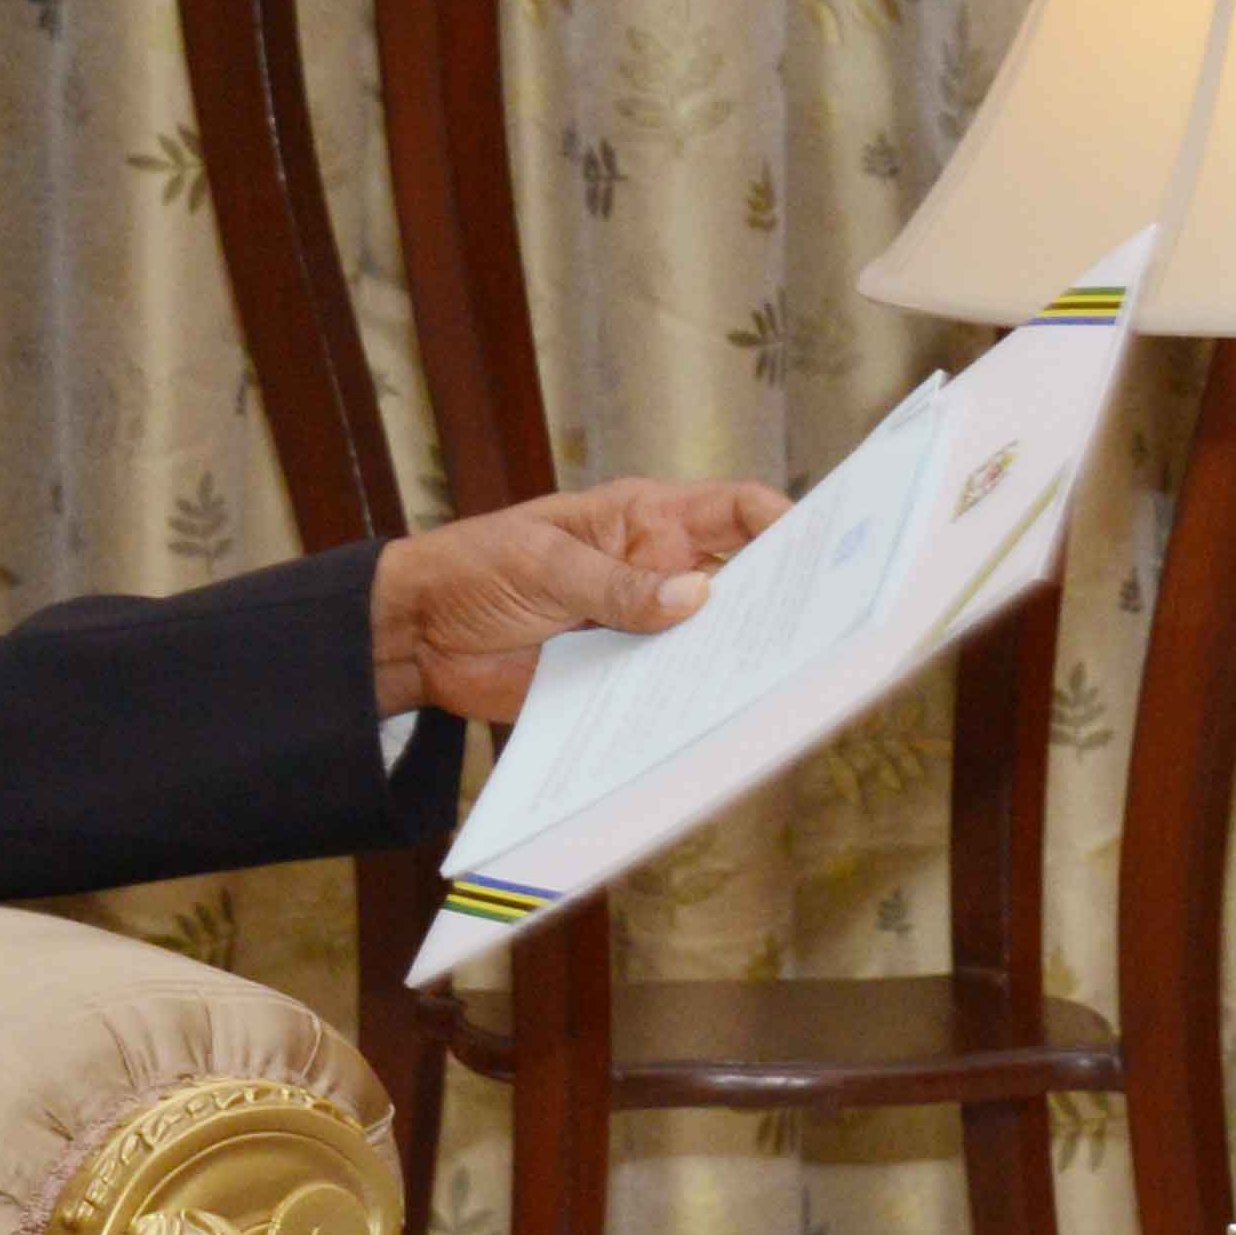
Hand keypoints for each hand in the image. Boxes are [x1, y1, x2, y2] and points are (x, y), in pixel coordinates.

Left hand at [374, 477, 793, 723]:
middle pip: (740, 583)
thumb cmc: (475, 568)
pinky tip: (714, 723)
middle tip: (815, 632)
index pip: (734, 511)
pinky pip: (666, 691)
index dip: (782, 523)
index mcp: (646, 521)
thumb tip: (697, 598)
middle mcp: (658, 572)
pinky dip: (689, 705)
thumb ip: (617, 584)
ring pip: (708, 644)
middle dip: (777, 603)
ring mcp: (643, 629)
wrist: (418, 635)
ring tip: (776, 687)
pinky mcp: (621, 678)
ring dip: (735, 663)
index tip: (817, 550)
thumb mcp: (546, 563)